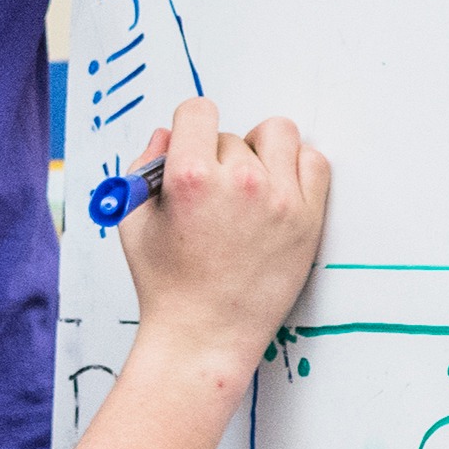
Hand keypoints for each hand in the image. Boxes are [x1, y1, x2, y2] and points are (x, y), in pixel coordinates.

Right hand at [110, 99, 329, 368]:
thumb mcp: (134, 222)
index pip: (198, 111)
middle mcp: (239, 182)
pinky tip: (277, 190)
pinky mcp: (308, 219)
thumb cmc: (167, 286)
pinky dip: (297, 167)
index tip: (190, 146)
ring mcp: (280, 199)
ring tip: (248, 185)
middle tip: (213, 195)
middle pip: (232, 134)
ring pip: (278, 134)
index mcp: (191, 178)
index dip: (189, 128)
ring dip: (262, 151)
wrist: (205, 337)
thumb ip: (144, 166)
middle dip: (219, 156)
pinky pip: (314, 161)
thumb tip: (166, 134)